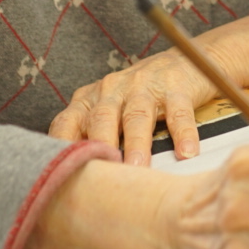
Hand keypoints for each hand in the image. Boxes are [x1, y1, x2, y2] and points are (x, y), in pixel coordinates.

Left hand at [49, 47, 213, 164]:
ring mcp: (145, 86)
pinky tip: (186, 153)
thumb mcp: (110, 111)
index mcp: (91, 100)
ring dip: (136, 144)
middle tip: (102, 177)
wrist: (185, 62)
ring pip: (136, 117)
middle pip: (101, 119)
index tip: (62, 175)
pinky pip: (178, 113)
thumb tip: (77, 187)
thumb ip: (93, 140)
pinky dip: (183, 134)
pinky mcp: (176, 87)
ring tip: (138, 168)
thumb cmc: (140, 97)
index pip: (66, 123)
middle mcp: (112, 90)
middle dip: (100, 148)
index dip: (62, 148)